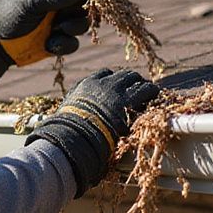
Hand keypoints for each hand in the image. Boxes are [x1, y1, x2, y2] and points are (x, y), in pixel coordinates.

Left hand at [0, 0, 88, 85]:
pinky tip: (49, 45)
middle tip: (69, 16)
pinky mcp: (61, 40)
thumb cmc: (10, 14)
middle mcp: (62, 0)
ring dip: (74, 28)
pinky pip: (74, 42)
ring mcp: (62, 20)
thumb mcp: (31, 2)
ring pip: (84, 23)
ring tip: (58, 30)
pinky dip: (64, 44)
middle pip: (87, 1)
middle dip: (82, 10)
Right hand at [26, 68, 159, 196]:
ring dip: (143, 85)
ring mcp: (116, 91)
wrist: (76, 138)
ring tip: (150, 92)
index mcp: (86, 85)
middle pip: (123, 75)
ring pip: (136, 79)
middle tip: (138, 89)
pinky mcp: (129, 102)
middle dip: (131, 81)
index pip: (104, 75)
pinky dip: (152, 92)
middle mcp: (102, 84)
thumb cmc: (67, 133)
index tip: (117, 87)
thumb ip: (72, 110)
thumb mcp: (65, 115)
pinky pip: (146, 90)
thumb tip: (55, 120)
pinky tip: (157, 97)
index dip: (113, 81)